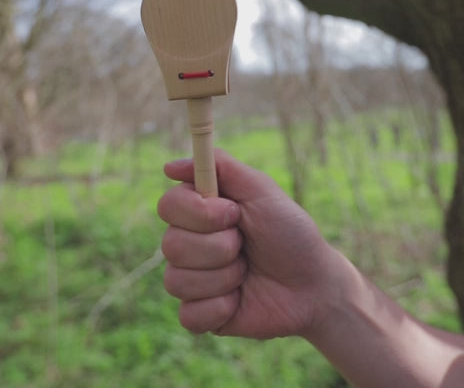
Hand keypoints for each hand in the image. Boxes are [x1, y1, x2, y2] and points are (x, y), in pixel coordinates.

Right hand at [158, 149, 340, 338]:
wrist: (313, 284)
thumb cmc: (289, 231)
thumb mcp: (260, 189)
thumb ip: (219, 166)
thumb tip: (169, 167)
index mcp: (200, 211)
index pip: (168, 206)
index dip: (200, 213)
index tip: (233, 213)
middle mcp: (189, 242)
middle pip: (171, 245)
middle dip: (220, 247)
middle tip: (246, 244)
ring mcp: (192, 278)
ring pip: (177, 280)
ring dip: (225, 276)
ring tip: (247, 271)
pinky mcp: (199, 313)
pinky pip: (189, 314)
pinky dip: (221, 307)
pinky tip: (239, 299)